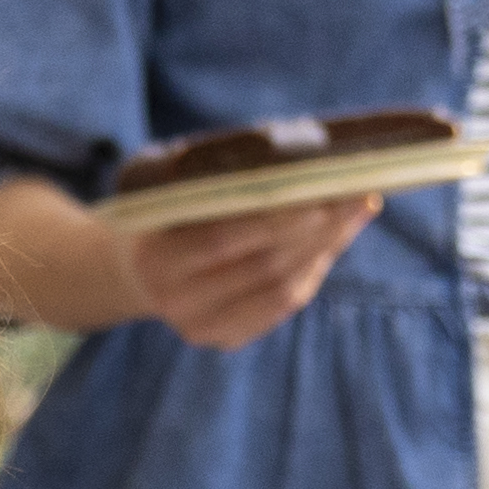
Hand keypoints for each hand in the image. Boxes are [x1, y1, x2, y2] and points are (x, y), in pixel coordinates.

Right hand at [112, 196, 371, 348]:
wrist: (131, 269)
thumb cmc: (162, 210)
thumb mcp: (165, 183)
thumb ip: (210, 172)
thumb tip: (289, 150)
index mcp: (155, 257)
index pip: (224, 239)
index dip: (278, 219)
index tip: (323, 192)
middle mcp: (176, 300)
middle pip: (263, 266)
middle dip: (319, 230)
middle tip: (357, 196)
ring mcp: (199, 326)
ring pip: (281, 290)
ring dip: (326, 249)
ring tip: (355, 212)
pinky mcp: (223, 339)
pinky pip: (281, 306)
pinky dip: (312, 271)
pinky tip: (332, 241)